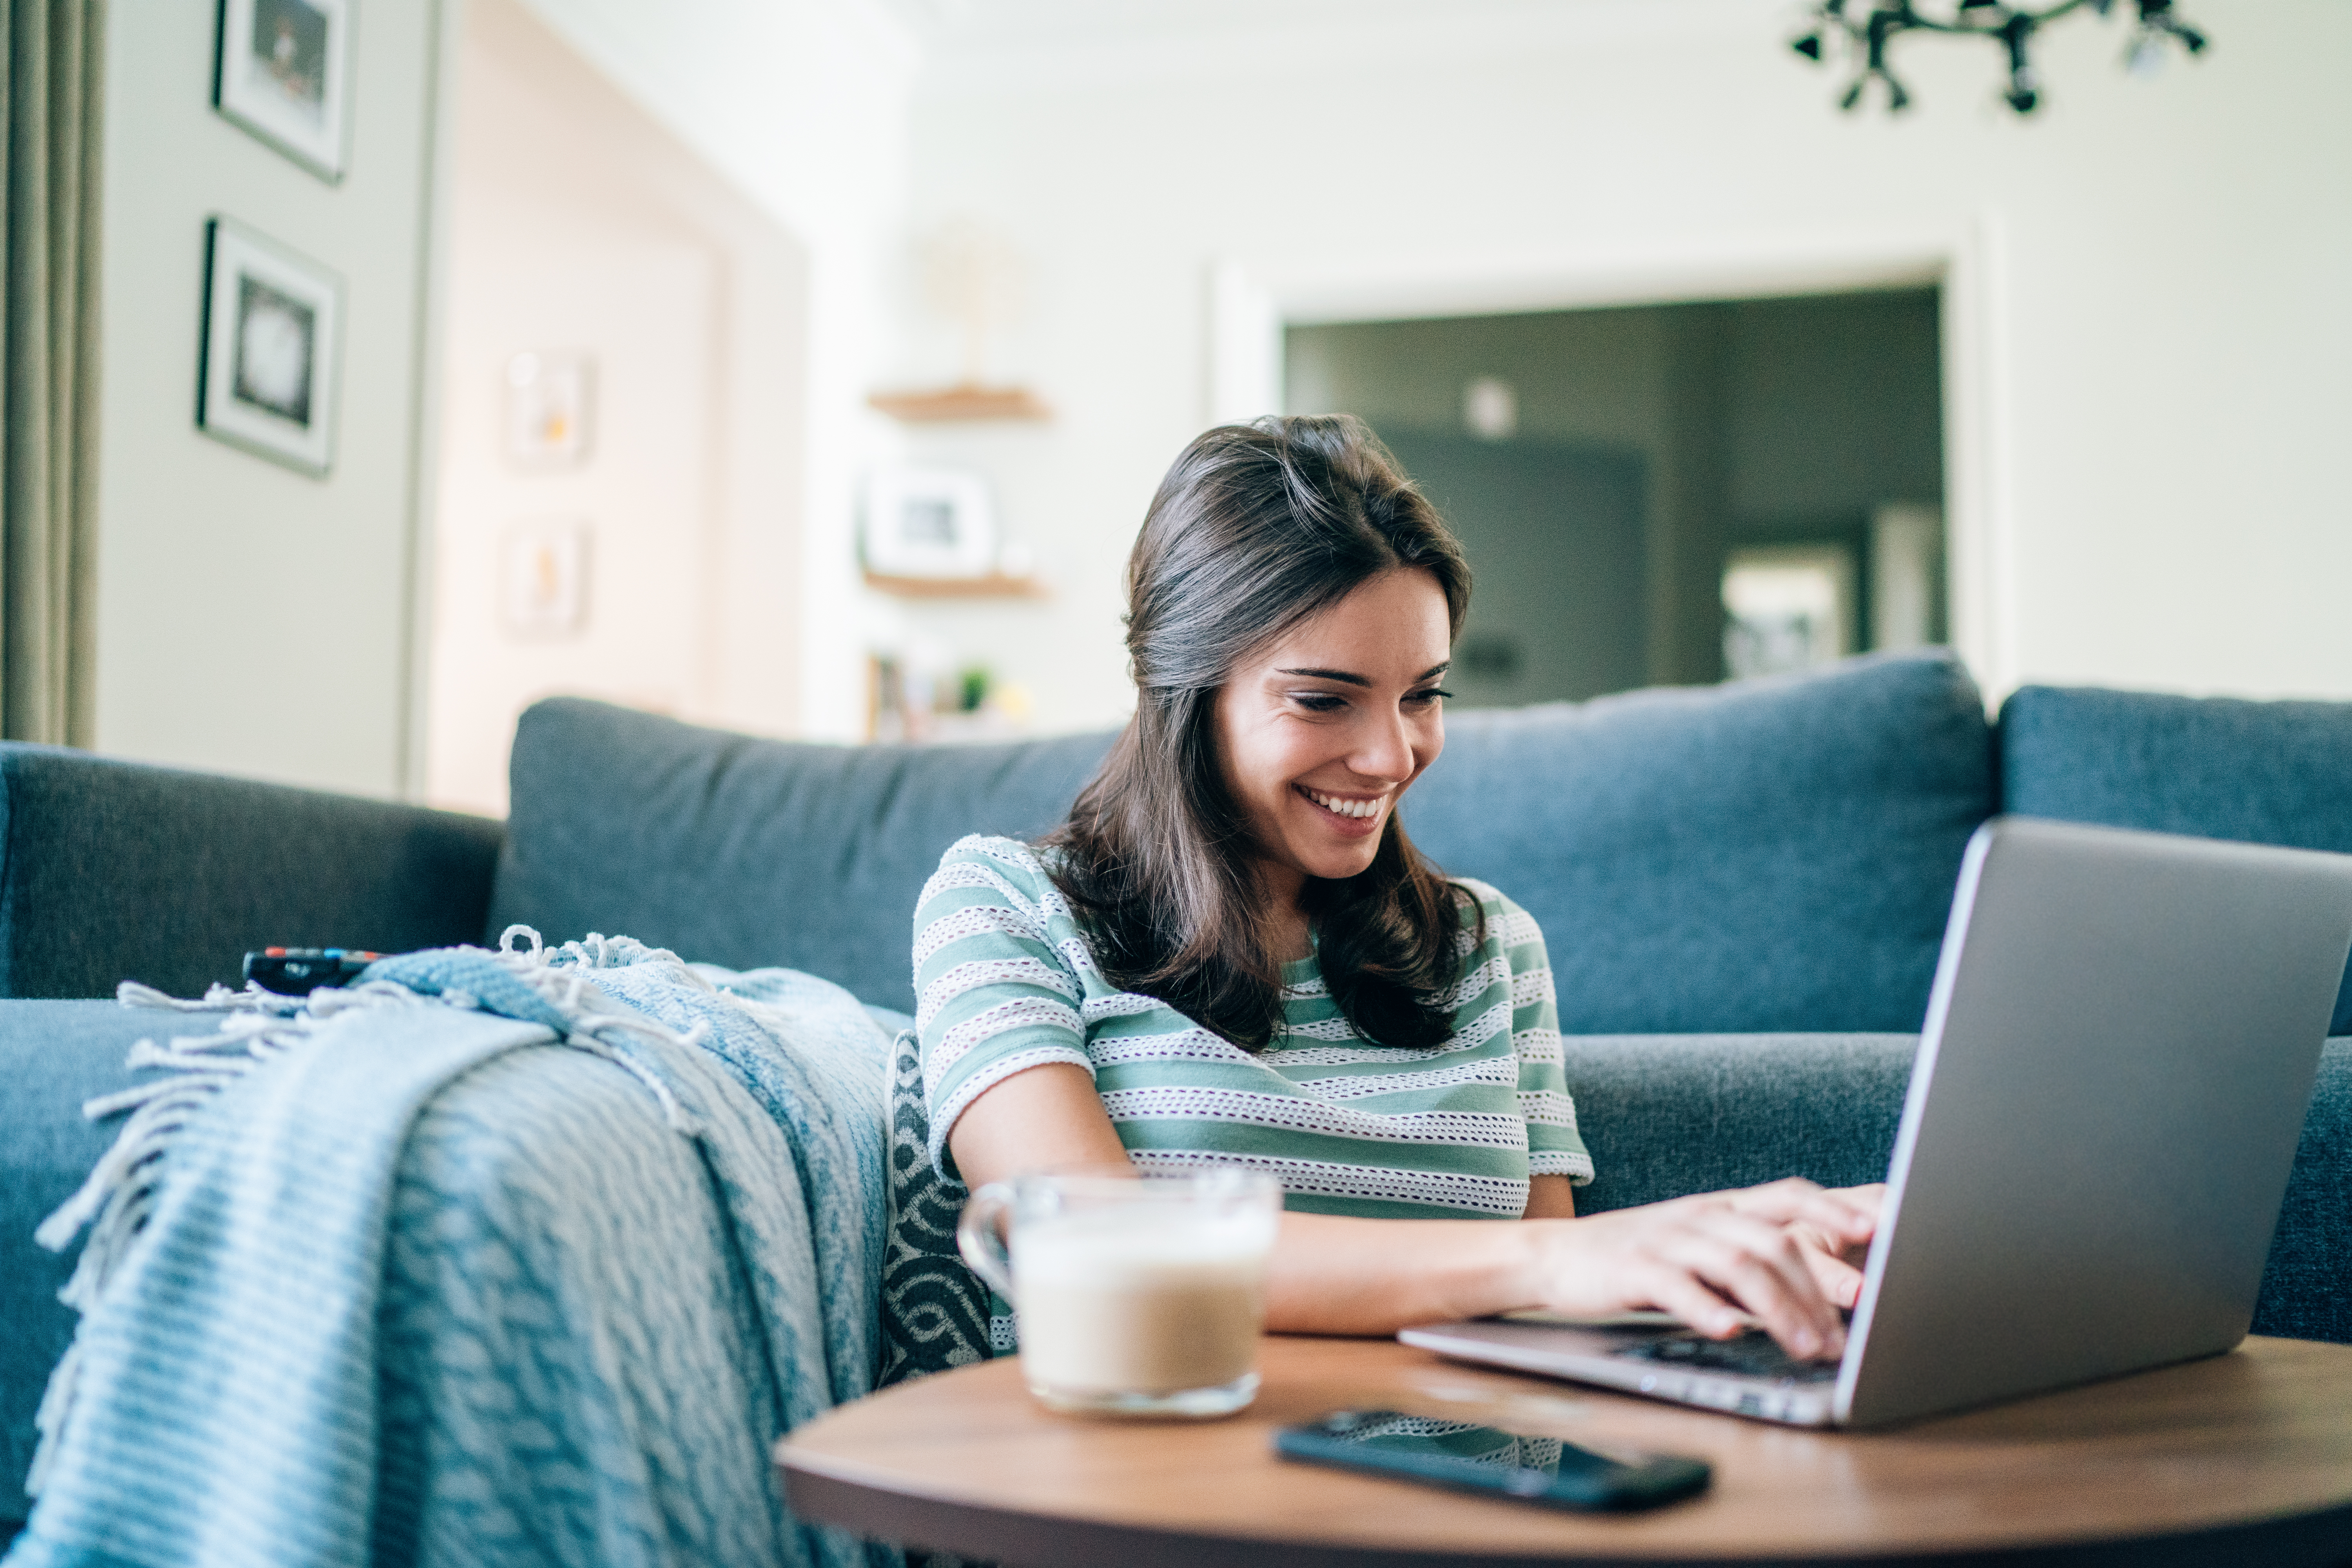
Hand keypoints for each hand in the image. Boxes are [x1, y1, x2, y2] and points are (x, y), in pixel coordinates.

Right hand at [1517, 1178, 1879, 1360]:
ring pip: (1736, 1265)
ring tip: (1804, 1348)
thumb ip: (1752, 1264)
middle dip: (1817, 1290)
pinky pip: (1677, 1286)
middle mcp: (1700, 1216)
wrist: (1556, 1255)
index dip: (1834, 1208)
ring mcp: (1666, 1239)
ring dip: (1778, 1309)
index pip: (1788, 1196)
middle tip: (1843, 1336)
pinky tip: (1728, 1332)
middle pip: (1773, 1241)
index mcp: (1721, 1208)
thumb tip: (1821, 1302)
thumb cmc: (1641, 1259)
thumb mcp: (1700, 1250)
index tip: (1877, 1229)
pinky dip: (1707, 1309)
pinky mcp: (1633, 1268)